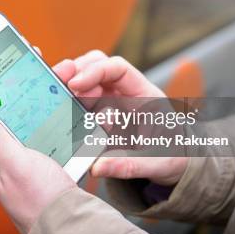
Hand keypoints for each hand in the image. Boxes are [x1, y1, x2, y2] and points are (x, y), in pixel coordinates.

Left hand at [0, 59, 78, 233]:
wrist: (73, 229)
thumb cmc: (40, 201)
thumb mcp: (14, 163)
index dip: (3, 82)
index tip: (13, 58)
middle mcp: (16, 153)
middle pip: (24, 111)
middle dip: (36, 88)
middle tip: (51, 66)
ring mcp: (38, 159)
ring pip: (46, 121)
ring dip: (57, 102)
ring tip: (69, 82)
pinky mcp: (58, 164)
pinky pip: (63, 136)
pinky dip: (71, 122)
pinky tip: (80, 109)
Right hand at [66, 50, 187, 186]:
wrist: (176, 163)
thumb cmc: (172, 157)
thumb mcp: (156, 163)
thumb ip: (128, 164)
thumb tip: (96, 167)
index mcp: (144, 94)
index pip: (118, 69)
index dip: (95, 71)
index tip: (75, 84)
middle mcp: (125, 92)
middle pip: (96, 65)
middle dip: (76, 72)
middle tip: (60, 87)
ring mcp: (111, 101)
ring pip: (84, 82)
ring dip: (69, 90)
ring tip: (59, 106)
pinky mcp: (99, 114)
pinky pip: (80, 103)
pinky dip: (68, 106)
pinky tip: (58, 116)